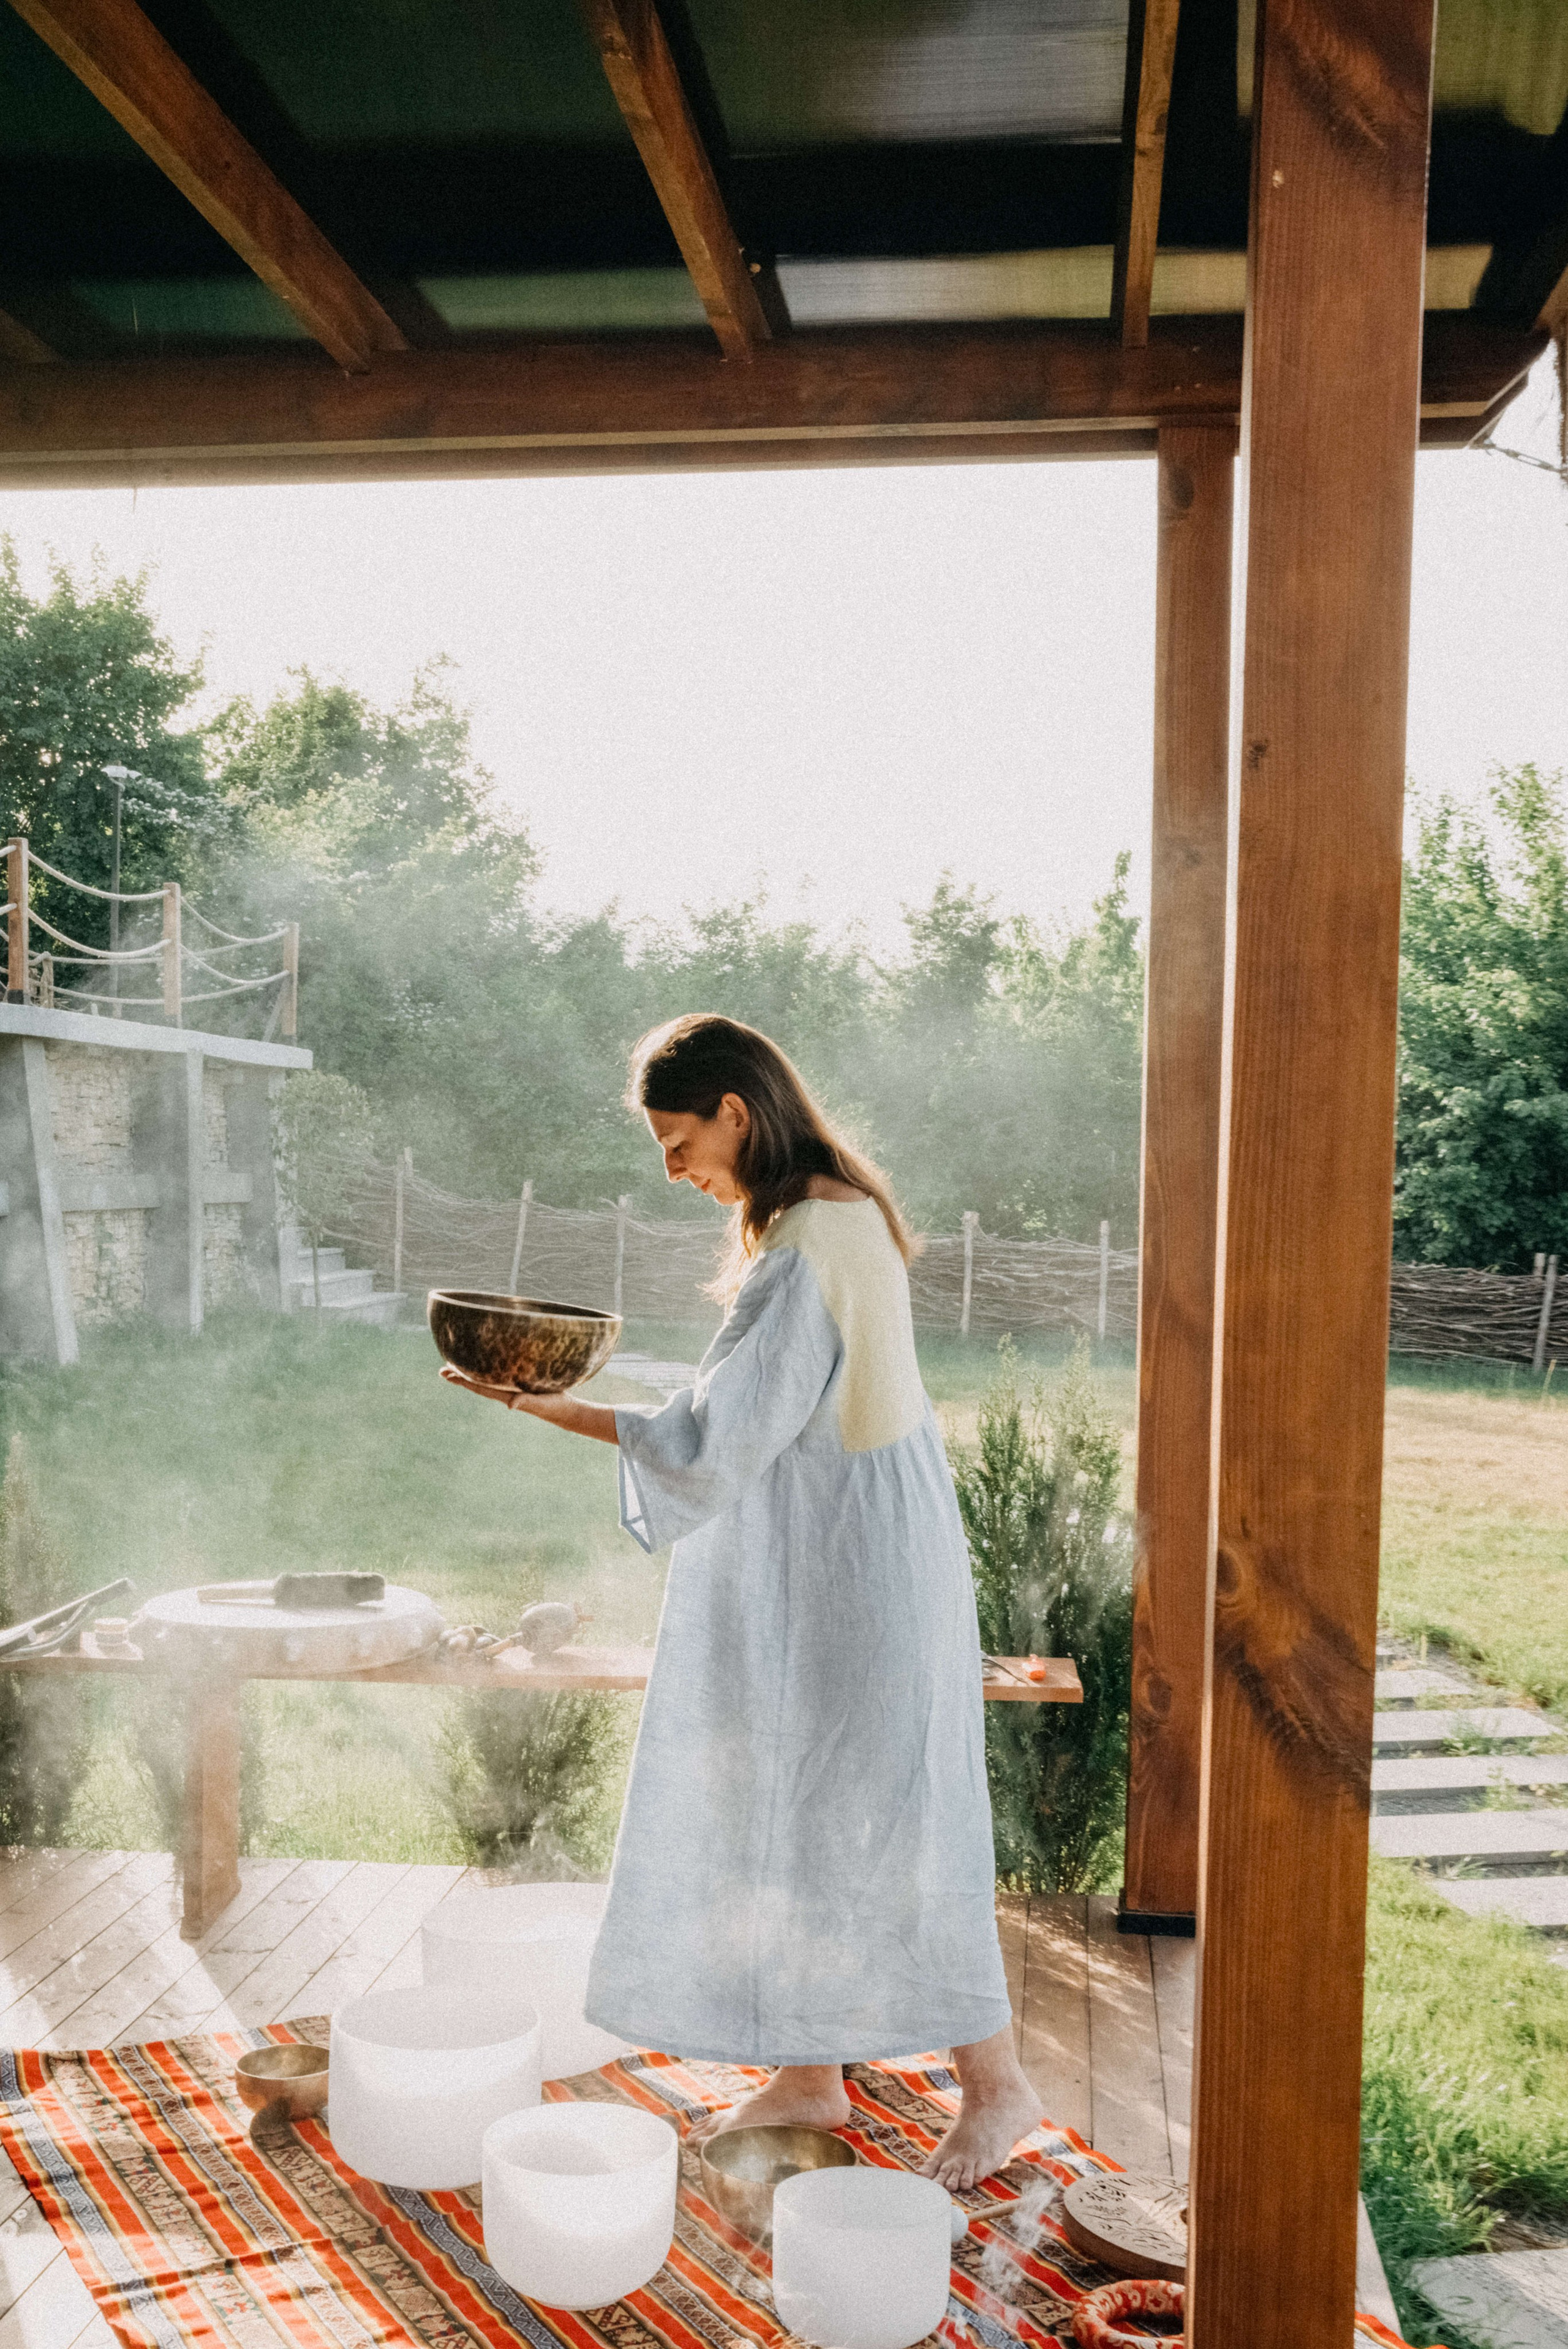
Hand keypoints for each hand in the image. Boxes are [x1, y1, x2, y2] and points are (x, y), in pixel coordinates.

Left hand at [439, 1367, 620, 1445]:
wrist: (566, 1411)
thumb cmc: (553, 1407)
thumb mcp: (540, 1404)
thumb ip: (525, 1402)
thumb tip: (510, 1405)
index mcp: (506, 1394)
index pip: (479, 1386)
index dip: (463, 1379)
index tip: (447, 1374)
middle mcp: (505, 1391)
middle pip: (477, 1383)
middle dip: (460, 1376)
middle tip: (442, 1370)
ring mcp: (512, 1388)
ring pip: (486, 1379)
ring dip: (471, 1373)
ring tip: (458, 1366)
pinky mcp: (521, 1383)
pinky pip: (499, 1376)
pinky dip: (488, 1370)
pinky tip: (488, 1365)